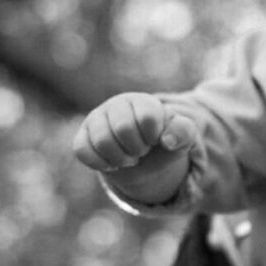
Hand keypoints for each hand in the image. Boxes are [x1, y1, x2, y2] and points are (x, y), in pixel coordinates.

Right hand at [73, 93, 198, 200]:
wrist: (143, 156)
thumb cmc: (162, 141)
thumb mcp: (181, 137)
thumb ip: (183, 132)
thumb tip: (167, 141)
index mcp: (142, 102)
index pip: (147, 118)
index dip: (152, 137)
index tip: (155, 140)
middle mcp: (116, 105)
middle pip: (123, 129)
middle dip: (136, 149)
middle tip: (141, 151)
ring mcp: (96, 119)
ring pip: (101, 141)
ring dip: (119, 158)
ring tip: (128, 158)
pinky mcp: (82, 136)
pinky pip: (82, 151)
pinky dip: (100, 163)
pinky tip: (111, 163)